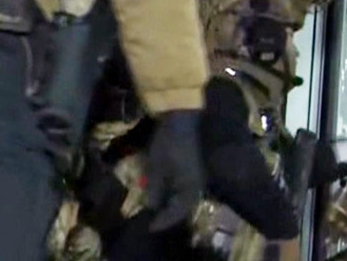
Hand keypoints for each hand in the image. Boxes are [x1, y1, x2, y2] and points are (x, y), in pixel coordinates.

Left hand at [145, 110, 204, 231]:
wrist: (181, 119)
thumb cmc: (169, 143)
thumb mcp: (157, 167)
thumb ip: (155, 189)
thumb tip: (152, 207)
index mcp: (190, 186)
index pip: (177, 212)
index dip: (163, 221)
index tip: (149, 227)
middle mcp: (197, 185)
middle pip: (184, 208)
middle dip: (169, 216)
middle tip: (154, 222)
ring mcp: (196, 176)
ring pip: (185, 199)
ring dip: (172, 207)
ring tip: (157, 212)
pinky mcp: (192, 169)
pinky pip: (184, 189)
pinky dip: (173, 196)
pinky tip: (163, 196)